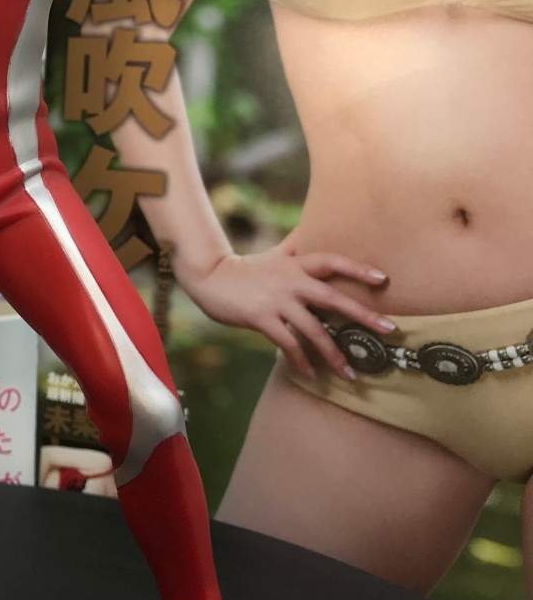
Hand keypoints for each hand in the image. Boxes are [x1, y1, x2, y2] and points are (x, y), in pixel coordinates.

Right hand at [178, 244, 393, 380]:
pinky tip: (311, 374)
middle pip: (332, 297)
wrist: (209, 278)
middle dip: (362, 314)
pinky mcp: (261, 318)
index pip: (331, 262)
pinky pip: (287, 343)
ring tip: (350, 373)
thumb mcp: (274, 254)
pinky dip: (301, 360)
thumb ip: (296, 244)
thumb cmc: (246, 269)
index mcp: (295, 264)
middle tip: (389, 329)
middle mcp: (289, 281)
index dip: (357, 268)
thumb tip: (314, 224)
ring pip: (313, 329)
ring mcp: (276, 300)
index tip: (383, 279)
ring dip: (333, 353)